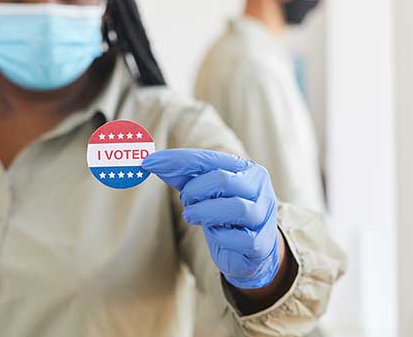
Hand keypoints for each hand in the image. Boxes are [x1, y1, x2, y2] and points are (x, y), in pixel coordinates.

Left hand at [142, 149, 280, 289]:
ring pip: (236, 207)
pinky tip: (216, 236)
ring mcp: (264, 216)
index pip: (208, 159)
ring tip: (192, 216)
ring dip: (204, 212)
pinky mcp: (262, 244)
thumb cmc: (225, 216)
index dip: (177, 160)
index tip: (149, 163)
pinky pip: (241, 238)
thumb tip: (150, 162)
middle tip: (185, 201)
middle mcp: (260, 188)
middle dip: (195, 191)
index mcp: (246, 169)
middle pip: (222, 180)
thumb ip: (182, 177)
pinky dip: (221, 237)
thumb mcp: (204, 193)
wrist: (252, 253)